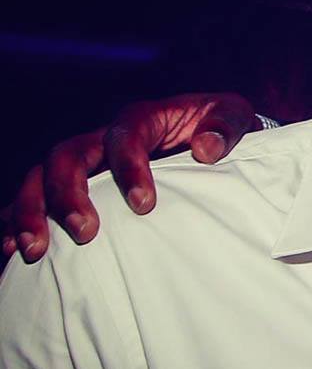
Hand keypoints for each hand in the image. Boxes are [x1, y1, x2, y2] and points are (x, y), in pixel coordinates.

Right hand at [2, 93, 260, 262]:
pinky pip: (35, 200)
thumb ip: (225, 127)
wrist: (211, 138)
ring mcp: (85, 163)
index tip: (144, 205)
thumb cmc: (220, 128)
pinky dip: (16, 221)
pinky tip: (10, 252)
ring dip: (31, 212)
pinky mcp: (76, 186)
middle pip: (67, 156)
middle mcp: (103, 138)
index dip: (129, 167)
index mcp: (141, 119)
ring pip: (40, 177)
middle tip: (83, 232)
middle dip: (68, 193)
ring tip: (34, 251)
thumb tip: (206, 149)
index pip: (124, 135)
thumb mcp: (234, 116)